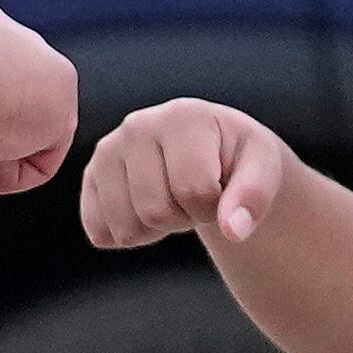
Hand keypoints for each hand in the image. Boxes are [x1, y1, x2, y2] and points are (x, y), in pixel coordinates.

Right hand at [79, 97, 292, 251]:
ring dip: (156, 230)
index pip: (193, 191)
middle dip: (183, 218)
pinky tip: (146, 210)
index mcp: (181, 117)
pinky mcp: (90, 176)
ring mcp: (108, 151)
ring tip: (172, 199)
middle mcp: (136, 126)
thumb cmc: (237, 158)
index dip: (213, 207)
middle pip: (156, 212)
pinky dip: (127, 235)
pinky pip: (99, 231)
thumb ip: (254, 196)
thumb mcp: (262, 168)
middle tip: (194, 197)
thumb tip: (234, 230)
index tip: (220, 189)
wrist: (208, 149)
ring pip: (125, 227)